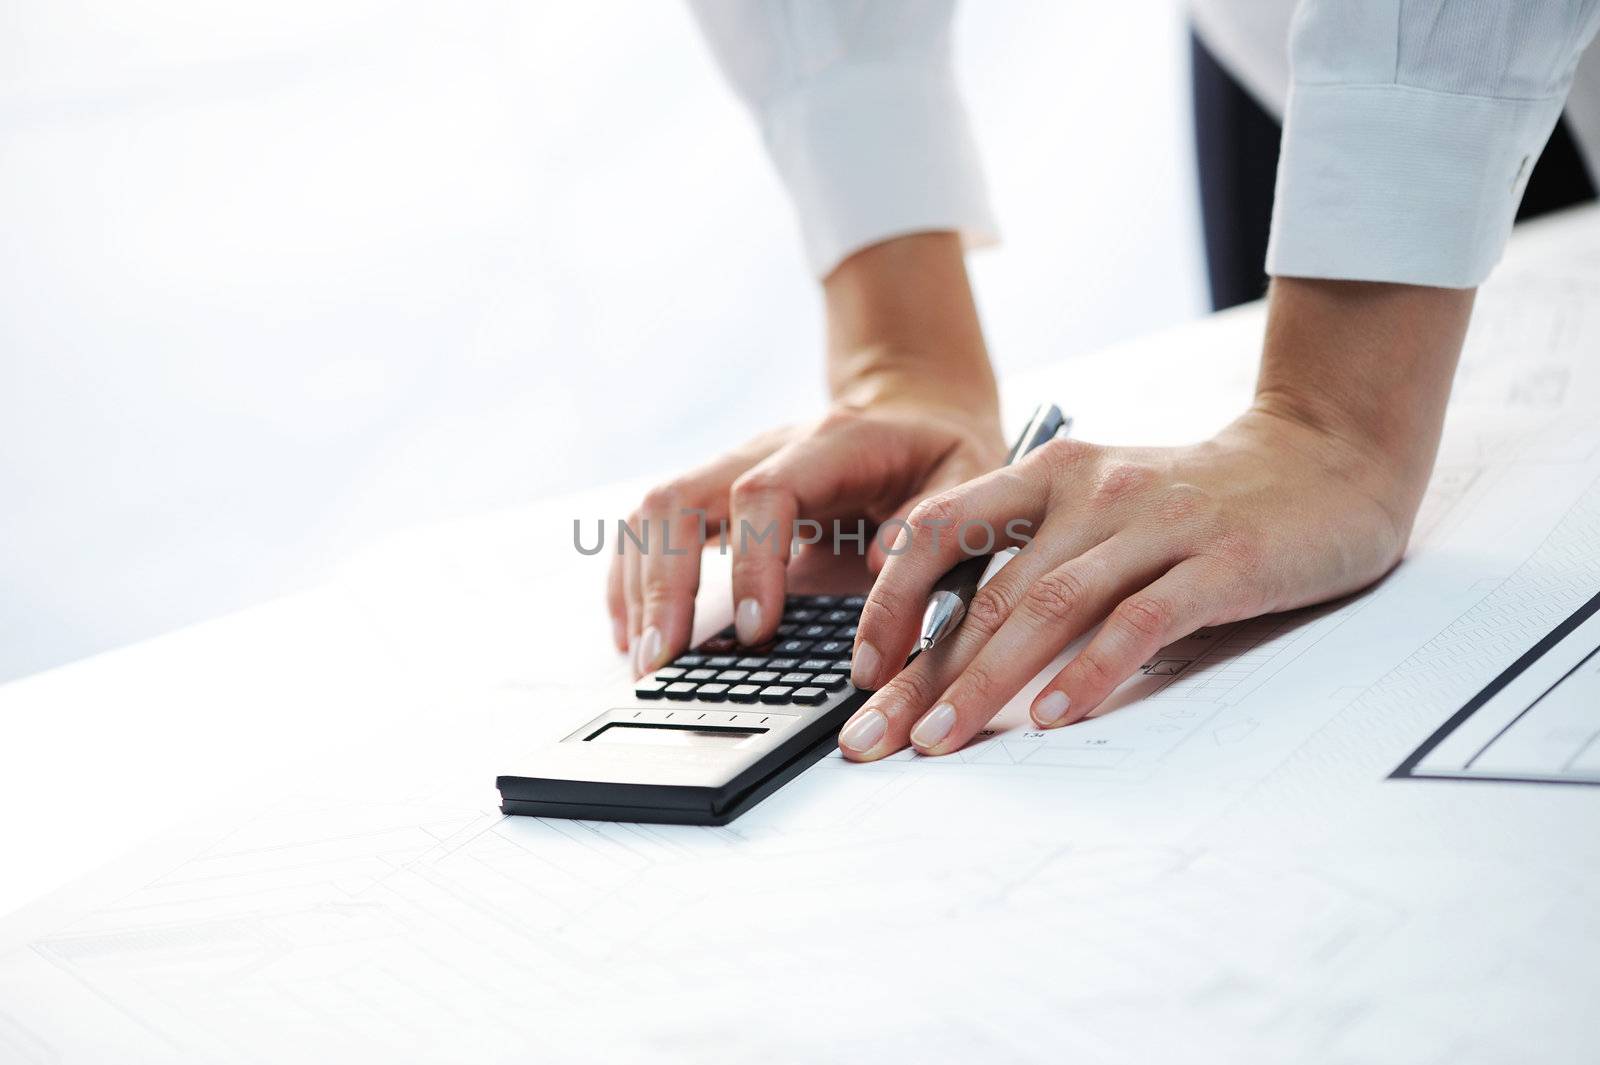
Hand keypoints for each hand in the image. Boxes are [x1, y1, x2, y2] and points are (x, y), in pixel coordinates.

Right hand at [607, 398, 1004, 675]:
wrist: (913, 413)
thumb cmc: (938, 454)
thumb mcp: (966, 477)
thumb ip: (931, 523)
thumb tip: (879, 566)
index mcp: (828, 445)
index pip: (763, 495)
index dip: (751, 562)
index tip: (756, 630)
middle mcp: (763, 451)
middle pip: (679, 501)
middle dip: (664, 586)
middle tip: (663, 662)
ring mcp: (729, 471)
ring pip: (651, 514)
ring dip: (637, 589)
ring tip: (643, 661)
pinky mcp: (714, 498)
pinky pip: (650, 531)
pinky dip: (632, 582)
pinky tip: (630, 634)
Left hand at [837, 277, 1476, 758]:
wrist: (1324, 456)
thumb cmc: (1197, 499)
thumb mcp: (1099, 505)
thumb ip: (1035, 554)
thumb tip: (951, 645)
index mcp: (1049, 476)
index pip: (940, 530)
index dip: (890, 600)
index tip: (863, 671)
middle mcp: (1090, 493)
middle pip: (985, 592)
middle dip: (920, 674)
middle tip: (872, 739)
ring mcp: (1155, 524)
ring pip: (1048, 607)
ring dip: (985, 683)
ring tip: (940, 741)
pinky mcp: (1219, 561)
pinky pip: (1140, 620)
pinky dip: (1092, 671)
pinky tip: (1055, 717)